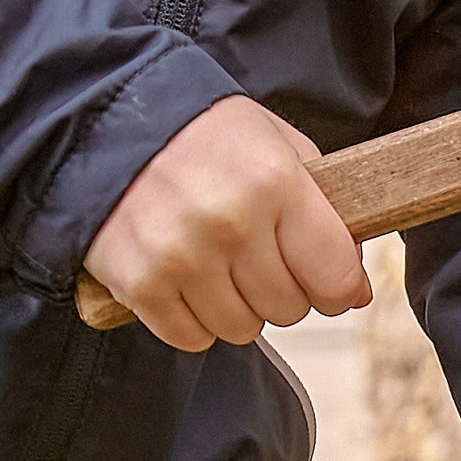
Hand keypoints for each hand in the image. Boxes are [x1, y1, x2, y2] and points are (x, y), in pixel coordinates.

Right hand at [84, 96, 370, 352]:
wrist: (106, 123)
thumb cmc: (205, 136)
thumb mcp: (278, 144)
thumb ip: (326, 211)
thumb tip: (354, 291)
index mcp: (275, 180)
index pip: (335, 277)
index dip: (338, 288)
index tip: (326, 280)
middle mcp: (230, 222)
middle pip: (289, 309)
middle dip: (283, 291)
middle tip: (259, 259)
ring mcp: (182, 256)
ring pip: (243, 330)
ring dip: (239, 308)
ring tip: (220, 266)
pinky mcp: (140, 283)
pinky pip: (191, 338)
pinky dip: (194, 319)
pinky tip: (187, 280)